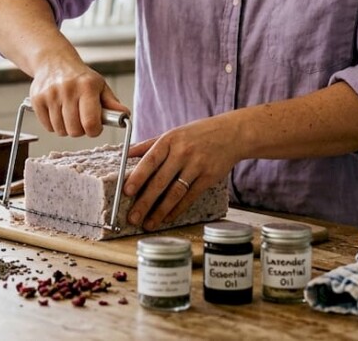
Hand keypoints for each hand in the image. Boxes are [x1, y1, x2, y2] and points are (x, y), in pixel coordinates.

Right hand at [28, 61, 126, 138]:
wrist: (53, 61)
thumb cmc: (79, 77)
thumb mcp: (99, 86)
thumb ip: (111, 103)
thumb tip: (124, 116)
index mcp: (87, 87)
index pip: (90, 123)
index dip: (94, 130)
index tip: (94, 126)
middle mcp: (67, 89)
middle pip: (74, 130)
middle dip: (80, 130)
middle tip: (81, 119)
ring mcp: (50, 95)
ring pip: (60, 130)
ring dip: (66, 128)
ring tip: (69, 114)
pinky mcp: (37, 100)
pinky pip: (47, 127)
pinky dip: (53, 125)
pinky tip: (57, 112)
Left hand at [123, 116, 238, 229]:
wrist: (232, 134)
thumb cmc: (198, 134)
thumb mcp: (173, 133)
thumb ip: (149, 145)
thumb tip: (125, 154)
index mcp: (169, 140)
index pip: (150, 160)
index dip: (137, 177)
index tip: (126, 192)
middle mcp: (182, 153)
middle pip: (160, 181)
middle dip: (144, 202)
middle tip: (132, 217)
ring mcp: (197, 165)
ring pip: (175, 192)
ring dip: (160, 211)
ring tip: (148, 224)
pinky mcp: (209, 177)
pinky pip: (190, 197)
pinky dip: (178, 209)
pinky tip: (167, 218)